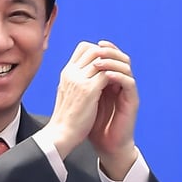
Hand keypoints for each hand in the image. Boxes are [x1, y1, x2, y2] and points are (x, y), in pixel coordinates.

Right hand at [43, 41, 112, 158]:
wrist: (62, 134)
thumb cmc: (67, 117)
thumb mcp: (68, 92)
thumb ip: (77, 80)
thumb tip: (89, 73)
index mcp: (67, 72)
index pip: (84, 47)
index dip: (98, 50)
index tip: (108, 62)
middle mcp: (72, 72)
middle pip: (94, 49)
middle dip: (110, 56)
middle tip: (119, 67)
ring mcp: (80, 80)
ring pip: (102, 59)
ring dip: (114, 65)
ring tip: (120, 75)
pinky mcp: (89, 90)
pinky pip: (107, 74)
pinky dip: (115, 76)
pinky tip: (119, 85)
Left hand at [87, 40, 138, 179]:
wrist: (106, 144)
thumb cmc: (93, 124)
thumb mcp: (85, 99)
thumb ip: (83, 83)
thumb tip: (71, 67)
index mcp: (111, 81)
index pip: (112, 57)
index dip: (105, 49)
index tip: (93, 45)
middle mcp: (122, 83)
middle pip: (121, 58)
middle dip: (110, 51)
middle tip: (99, 48)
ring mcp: (128, 92)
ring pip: (127, 68)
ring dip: (112, 62)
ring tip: (98, 63)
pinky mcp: (132, 101)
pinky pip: (129, 83)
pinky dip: (119, 77)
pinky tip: (107, 76)